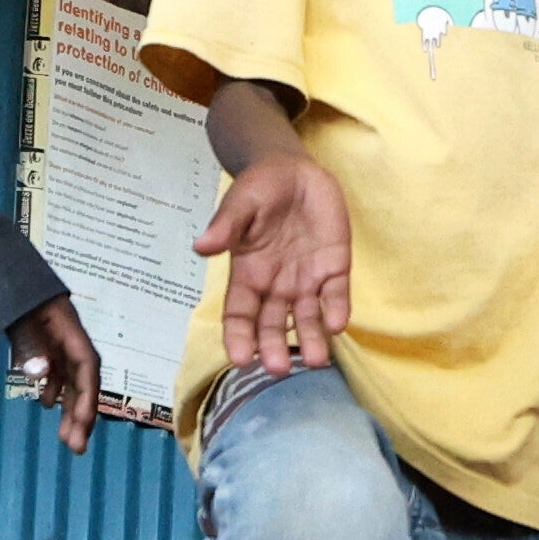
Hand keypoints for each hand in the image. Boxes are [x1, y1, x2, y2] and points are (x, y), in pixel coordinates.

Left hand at [8, 300, 102, 452]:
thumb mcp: (11, 310)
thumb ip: (26, 340)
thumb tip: (40, 375)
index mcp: (64, 322)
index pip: (86, 365)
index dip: (87, 398)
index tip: (81, 428)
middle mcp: (64, 329)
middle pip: (81, 375)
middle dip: (81, 411)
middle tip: (76, 448)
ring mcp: (52, 331)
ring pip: (69, 373)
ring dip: (69, 404)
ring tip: (66, 437)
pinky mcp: (37, 333)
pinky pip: (53, 364)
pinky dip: (52, 385)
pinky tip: (45, 403)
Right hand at [192, 154, 352, 374]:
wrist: (294, 170)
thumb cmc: (260, 188)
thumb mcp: (240, 202)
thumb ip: (226, 226)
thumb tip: (201, 246)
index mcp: (248, 275)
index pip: (239, 315)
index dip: (239, 338)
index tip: (241, 360)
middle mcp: (276, 286)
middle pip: (273, 326)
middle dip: (276, 348)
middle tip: (279, 369)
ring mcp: (307, 280)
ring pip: (308, 319)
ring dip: (312, 340)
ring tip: (316, 360)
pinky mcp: (334, 268)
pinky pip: (336, 295)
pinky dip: (337, 310)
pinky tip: (337, 323)